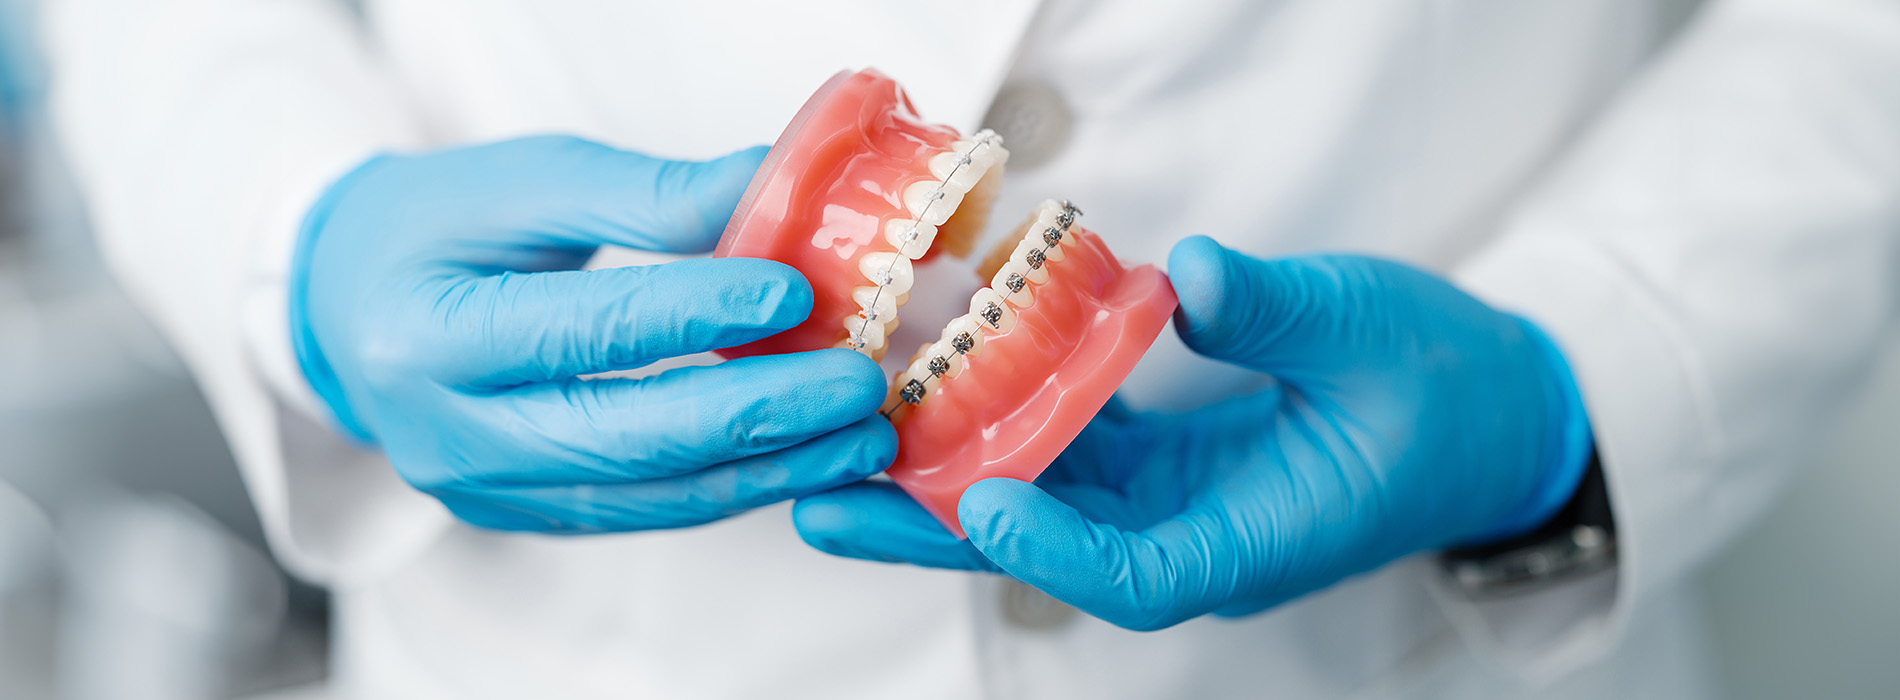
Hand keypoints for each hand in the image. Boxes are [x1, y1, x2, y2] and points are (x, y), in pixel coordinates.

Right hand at [292, 135, 892, 531]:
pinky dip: (731, 485)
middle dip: (756, 415)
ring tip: (859, 434)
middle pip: (624, 437)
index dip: (695, 314)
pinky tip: (805, 455)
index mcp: (428, 334)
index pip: (583, 332)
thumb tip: (775, 184)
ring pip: (646, 495)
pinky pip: (644, 511)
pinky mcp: (528, 514)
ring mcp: (486, 490)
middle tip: (855, 385)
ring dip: (767, 469)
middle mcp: (447, 434)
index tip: (794, 290)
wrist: (348, 309)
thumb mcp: (526, 180)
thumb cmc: (438, 227)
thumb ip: (647, 193)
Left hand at [792, 236, 1592, 629]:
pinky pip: (1059, 455)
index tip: (976, 503)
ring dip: (938, 477)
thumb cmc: (1448, 389)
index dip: (1051, 552)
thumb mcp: (1377, 333)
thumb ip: (1284, 312)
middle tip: (826, 498)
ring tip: (838, 445)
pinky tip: (927, 382)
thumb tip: (1190, 276)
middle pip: (1048, 551)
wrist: (1489, 416)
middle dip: (933, 528)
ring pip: (1036, 505)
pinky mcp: (1157, 466)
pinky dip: (994, 423)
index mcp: (1257, 541)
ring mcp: (1171, 506)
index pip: (1139, 578)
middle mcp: (1196, 539)